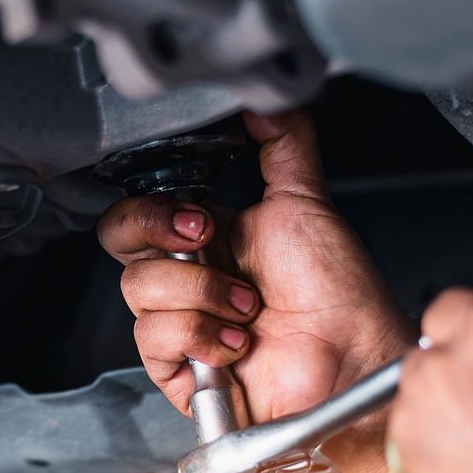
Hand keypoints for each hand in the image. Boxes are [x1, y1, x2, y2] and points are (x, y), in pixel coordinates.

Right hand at [96, 110, 412, 470]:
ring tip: (247, 310)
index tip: (200, 217)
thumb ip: (283, 144)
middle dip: (168, 243)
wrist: (351, 356)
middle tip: (212, 247)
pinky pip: (154, 340)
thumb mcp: (306, 202)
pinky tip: (236, 344)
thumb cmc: (339, 295)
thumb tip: (261, 102)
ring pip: (139, 291)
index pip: (136, 213)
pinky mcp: (178, 370)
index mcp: (205, 238)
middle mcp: (187, 280)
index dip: (154, 210)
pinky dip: (199, 336)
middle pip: (121, 244)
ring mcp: (180, 325)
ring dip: (201, 295)